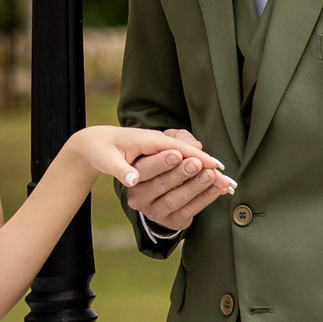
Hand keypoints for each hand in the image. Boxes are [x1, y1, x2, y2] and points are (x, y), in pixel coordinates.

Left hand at [61, 125, 224, 195]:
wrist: (95, 140)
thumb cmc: (100, 149)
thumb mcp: (106, 159)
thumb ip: (120, 169)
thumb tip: (132, 181)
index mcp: (147, 141)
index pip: (177, 149)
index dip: (197, 158)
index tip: (215, 168)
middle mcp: (157, 141)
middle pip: (188, 153)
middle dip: (208, 165)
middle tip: (228, 180)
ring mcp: (160, 146)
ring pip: (188, 155)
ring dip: (206, 167)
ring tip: (224, 181)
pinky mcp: (160, 152)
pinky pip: (182, 158)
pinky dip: (197, 167)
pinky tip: (209, 178)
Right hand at [126, 127, 236, 231]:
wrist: (167, 193)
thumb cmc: (167, 163)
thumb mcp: (168, 146)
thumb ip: (178, 142)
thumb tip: (196, 147)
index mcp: (134, 174)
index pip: (144, 168)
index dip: (161, 161)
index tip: (178, 153)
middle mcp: (139, 195)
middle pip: (159, 184)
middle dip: (181, 173)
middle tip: (196, 163)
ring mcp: (154, 211)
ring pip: (174, 199)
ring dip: (195, 186)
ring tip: (210, 175)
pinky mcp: (170, 222)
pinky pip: (188, 211)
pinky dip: (204, 199)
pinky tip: (216, 188)